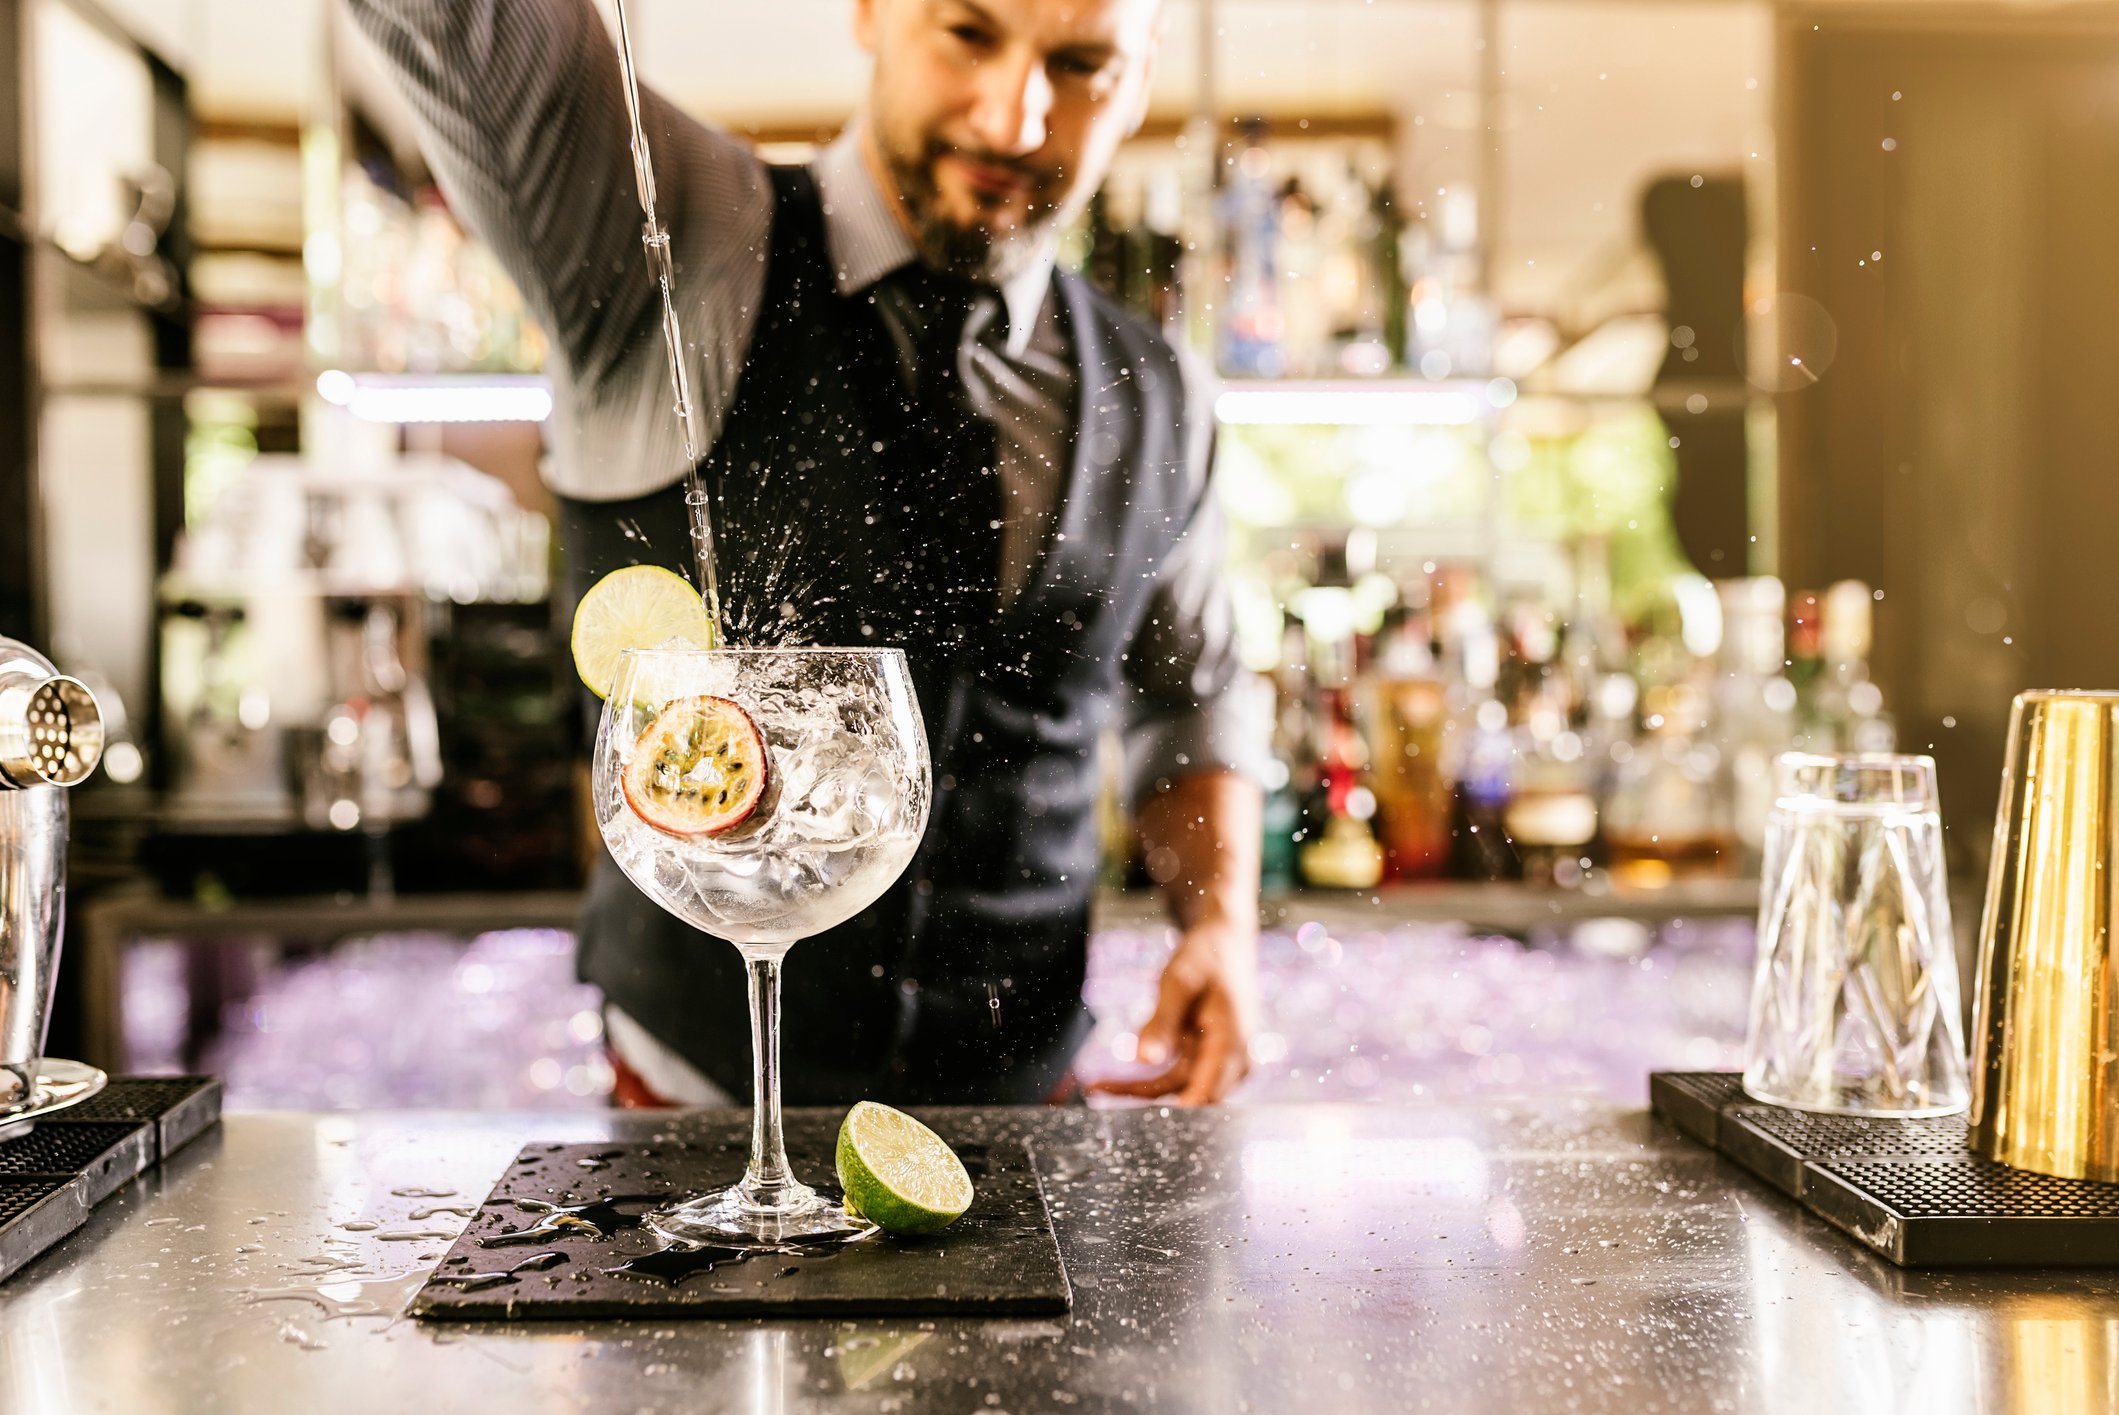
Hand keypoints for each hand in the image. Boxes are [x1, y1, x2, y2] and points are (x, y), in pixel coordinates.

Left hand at [1090, 925, 1256, 1105]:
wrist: (1226, 944)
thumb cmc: (1205, 959)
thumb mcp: (1178, 984)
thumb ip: (1162, 1023)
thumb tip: (1144, 1060)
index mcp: (1231, 1042)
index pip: (1206, 1091)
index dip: (1175, 1110)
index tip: (1136, 1117)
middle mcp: (1232, 1059)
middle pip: (1187, 1093)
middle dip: (1145, 1096)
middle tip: (1097, 1090)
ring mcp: (1219, 1060)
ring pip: (1177, 1086)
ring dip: (1140, 1087)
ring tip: (1097, 1085)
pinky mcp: (1206, 1058)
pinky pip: (1176, 1074)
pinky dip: (1148, 1074)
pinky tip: (1114, 1078)